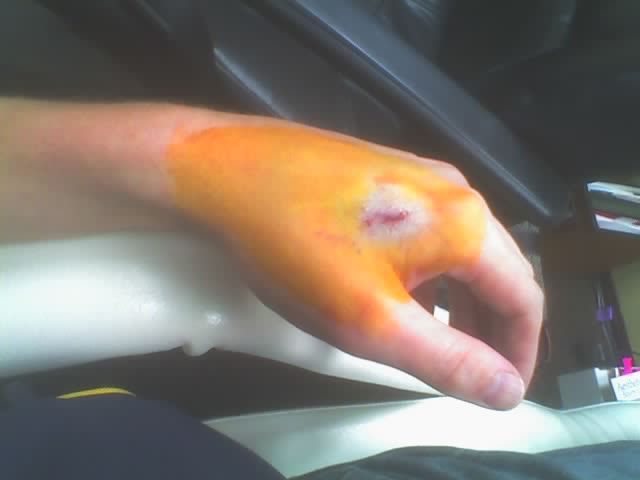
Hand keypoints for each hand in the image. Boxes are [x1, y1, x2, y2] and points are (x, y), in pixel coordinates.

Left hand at [168, 121, 542, 409]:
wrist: (224, 173)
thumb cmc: (295, 247)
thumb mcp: (373, 320)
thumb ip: (446, 358)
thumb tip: (505, 388)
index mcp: (464, 222)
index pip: (523, 296)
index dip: (520, 349)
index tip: (502, 386)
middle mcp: (452, 188)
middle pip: (497, 269)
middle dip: (491, 325)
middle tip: (469, 367)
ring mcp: (417, 172)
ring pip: (461, 247)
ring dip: (459, 298)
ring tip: (434, 335)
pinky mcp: (385, 170)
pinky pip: (428, 228)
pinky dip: (430, 269)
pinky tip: (399, 287)